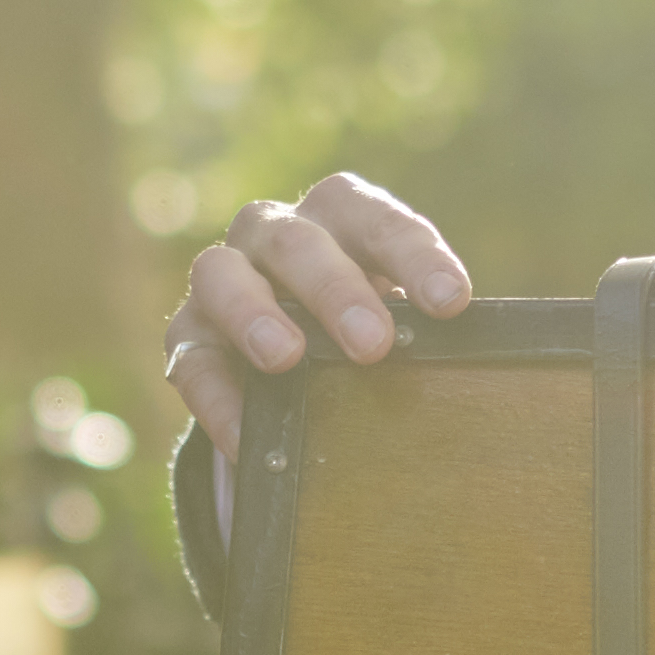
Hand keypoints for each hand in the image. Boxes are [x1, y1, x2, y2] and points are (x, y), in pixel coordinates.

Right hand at [164, 175, 477, 465]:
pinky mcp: (188, 338)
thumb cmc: (366, 325)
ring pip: (220, 274)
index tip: (452, 302)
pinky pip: (191, 361)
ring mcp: (222, 280)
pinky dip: (218, 398)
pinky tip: (248, 438)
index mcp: (339, 216)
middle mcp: (273, 233)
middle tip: (372, 345)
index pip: (375, 218)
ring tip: (286, 359)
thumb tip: (466, 366)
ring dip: (254, 314)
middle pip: (296, 241)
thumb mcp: (398, 316)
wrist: (296, 364)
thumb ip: (420, 328)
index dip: (414, 255)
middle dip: (335, 289)